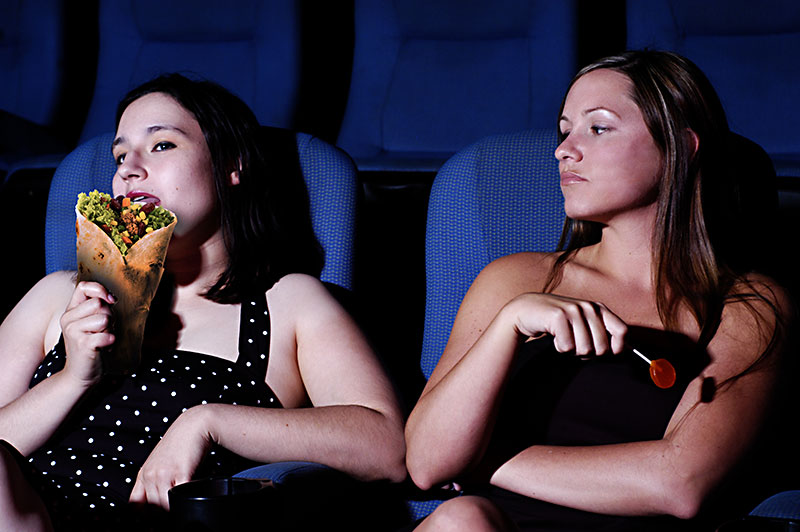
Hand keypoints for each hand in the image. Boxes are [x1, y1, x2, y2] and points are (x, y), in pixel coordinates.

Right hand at [59, 281, 115, 386]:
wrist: (80, 374)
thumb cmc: (91, 345)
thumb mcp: (91, 323)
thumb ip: (98, 307)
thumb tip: (111, 298)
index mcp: (70, 311)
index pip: (83, 287)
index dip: (100, 290)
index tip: (110, 300)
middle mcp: (68, 319)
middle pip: (99, 303)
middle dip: (109, 316)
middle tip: (104, 330)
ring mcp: (73, 332)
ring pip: (104, 318)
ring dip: (110, 329)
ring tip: (102, 339)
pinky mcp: (83, 345)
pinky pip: (107, 335)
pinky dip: (110, 341)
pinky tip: (103, 348)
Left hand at [129, 406, 212, 509]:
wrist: (194, 425)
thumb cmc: (180, 443)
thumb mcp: (160, 462)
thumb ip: (155, 480)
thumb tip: (160, 502)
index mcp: (143, 474)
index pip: (135, 505)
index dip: (144, 515)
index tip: (153, 517)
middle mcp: (150, 475)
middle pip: (153, 508)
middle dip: (163, 514)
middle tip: (175, 511)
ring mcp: (164, 474)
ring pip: (165, 506)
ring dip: (174, 508)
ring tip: (183, 505)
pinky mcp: (181, 473)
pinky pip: (179, 497)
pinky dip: (184, 501)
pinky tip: (189, 499)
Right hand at [507, 293, 626, 355]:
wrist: (526, 310)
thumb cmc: (557, 321)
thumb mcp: (582, 324)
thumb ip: (603, 333)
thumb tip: (627, 349)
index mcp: (598, 308)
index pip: (622, 331)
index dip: (617, 348)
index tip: (606, 354)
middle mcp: (589, 307)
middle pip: (602, 347)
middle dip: (588, 354)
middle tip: (575, 344)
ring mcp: (574, 310)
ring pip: (584, 349)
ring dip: (572, 351)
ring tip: (563, 338)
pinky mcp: (558, 316)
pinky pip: (567, 347)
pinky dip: (559, 348)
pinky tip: (554, 336)